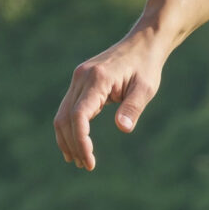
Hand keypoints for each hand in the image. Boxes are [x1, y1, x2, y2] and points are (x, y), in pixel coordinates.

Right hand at [53, 31, 167, 169]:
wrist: (143, 43)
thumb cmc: (147, 66)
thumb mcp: (146, 88)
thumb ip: (133, 108)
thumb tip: (123, 129)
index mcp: (97, 79)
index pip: (79, 116)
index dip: (80, 141)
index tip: (90, 161)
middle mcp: (82, 77)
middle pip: (65, 118)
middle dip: (72, 145)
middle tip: (86, 166)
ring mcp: (78, 78)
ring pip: (62, 114)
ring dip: (67, 139)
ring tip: (79, 160)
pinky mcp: (80, 81)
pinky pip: (69, 108)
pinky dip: (70, 127)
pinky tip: (77, 143)